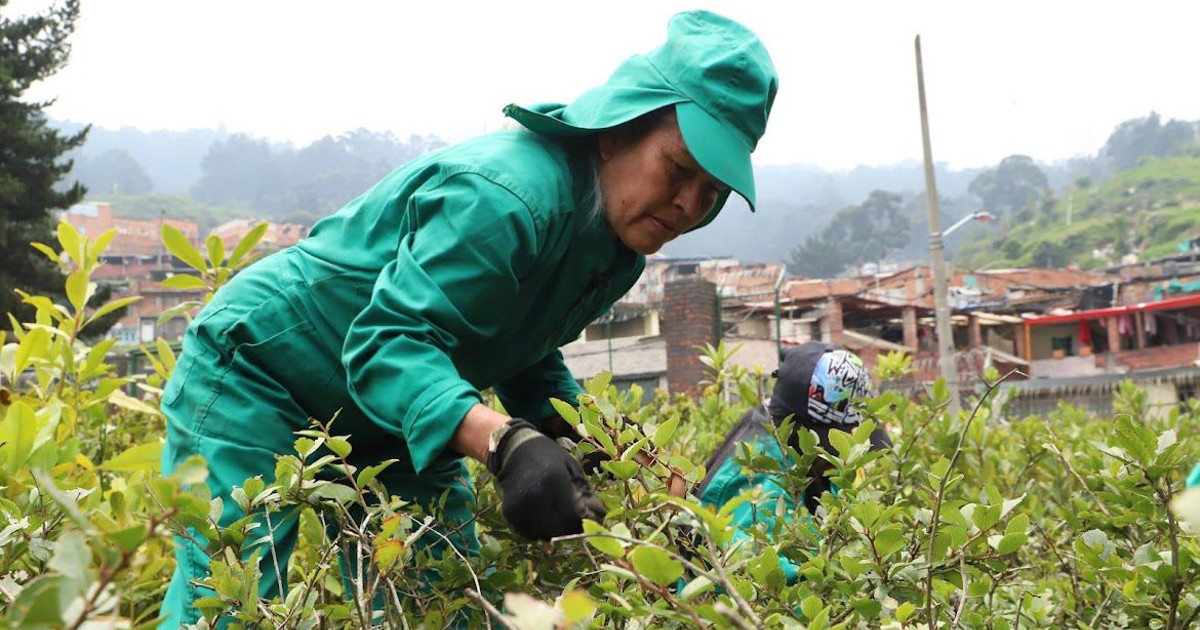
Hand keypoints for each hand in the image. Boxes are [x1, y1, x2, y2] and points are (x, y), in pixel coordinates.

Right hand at [486, 419, 606, 539]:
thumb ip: (586, 495)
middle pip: (558, 530)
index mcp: (554, 480)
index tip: (588, 518)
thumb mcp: (573, 469)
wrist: (517, 451)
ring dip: (555, 532)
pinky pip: (529, 533)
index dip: (584, 523)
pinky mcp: (509, 513)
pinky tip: (543, 516)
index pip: (572, 517)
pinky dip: (540, 530)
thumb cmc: (551, 459)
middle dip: (571, 529)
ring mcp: (519, 506)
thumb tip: (598, 521)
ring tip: (558, 515)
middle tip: (574, 519)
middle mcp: (534, 496)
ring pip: (544, 535)